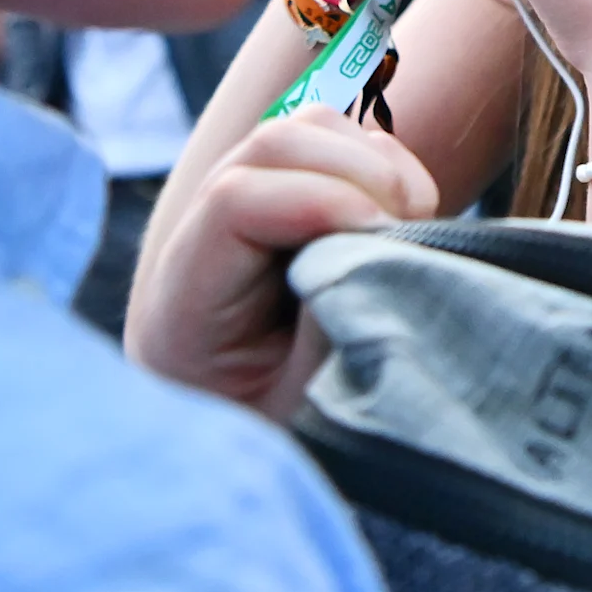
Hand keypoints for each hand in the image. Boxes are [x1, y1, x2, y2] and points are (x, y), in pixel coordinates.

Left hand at [124, 109, 437, 422]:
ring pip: (305, 129)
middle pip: (269, 146)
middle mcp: (199, 248)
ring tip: (409, 229)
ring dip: (376, 164)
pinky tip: (405, 223)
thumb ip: (336, 328)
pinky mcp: (287, 206)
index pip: (234, 201)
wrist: (266, 462)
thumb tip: (382, 249)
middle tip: (408, 236)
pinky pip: (340, 142)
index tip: (384, 246)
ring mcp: (240, 219)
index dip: (321, 202)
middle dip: (357, 174)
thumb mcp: (310, 411)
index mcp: (181, 310)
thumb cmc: (290, 447)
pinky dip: (387, 166)